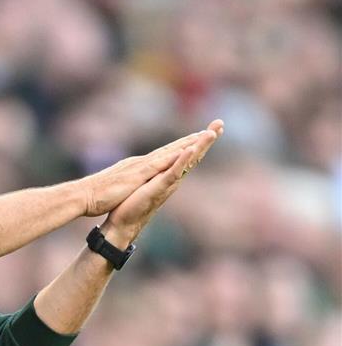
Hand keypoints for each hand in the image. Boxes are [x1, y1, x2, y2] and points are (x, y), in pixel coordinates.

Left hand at [103, 119, 223, 243]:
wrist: (124, 222)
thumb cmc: (134, 203)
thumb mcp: (147, 182)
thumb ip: (157, 173)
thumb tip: (162, 163)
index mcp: (170, 173)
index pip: (188, 153)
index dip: (200, 139)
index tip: (214, 126)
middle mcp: (173, 178)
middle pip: (193, 155)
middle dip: (206, 139)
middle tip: (220, 123)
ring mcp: (167, 183)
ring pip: (187, 162)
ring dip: (198, 146)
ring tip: (211, 133)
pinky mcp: (158, 188)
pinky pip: (172, 173)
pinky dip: (181, 161)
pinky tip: (189, 150)